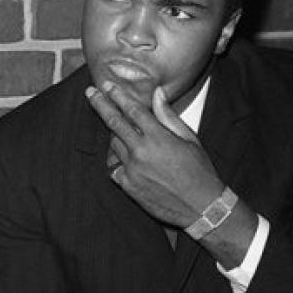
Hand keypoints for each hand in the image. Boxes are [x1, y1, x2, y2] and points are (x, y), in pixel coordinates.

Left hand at [86, 82, 224, 228]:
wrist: (201, 207)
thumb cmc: (199, 171)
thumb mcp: (189, 139)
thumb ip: (168, 115)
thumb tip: (157, 93)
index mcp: (158, 137)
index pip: (132, 109)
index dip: (118, 95)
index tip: (107, 85)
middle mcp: (141, 151)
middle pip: (114, 122)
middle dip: (100, 104)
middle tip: (90, 93)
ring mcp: (131, 169)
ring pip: (113, 144)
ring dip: (114, 135)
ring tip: (119, 130)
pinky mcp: (127, 185)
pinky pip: (114, 167)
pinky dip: (118, 161)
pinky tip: (126, 159)